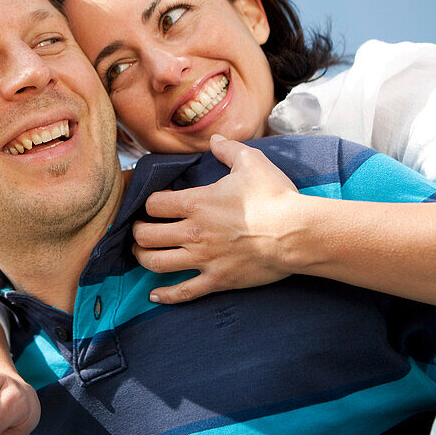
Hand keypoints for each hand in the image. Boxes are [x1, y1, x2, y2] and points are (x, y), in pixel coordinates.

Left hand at [132, 134, 307, 302]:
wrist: (298, 234)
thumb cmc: (275, 196)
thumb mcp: (252, 162)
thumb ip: (228, 148)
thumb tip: (216, 138)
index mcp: (197, 203)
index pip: (153, 204)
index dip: (147, 203)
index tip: (152, 205)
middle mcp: (194, 232)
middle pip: (146, 235)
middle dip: (137, 232)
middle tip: (140, 229)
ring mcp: (204, 259)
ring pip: (156, 263)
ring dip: (143, 258)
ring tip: (142, 253)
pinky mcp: (217, 280)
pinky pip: (183, 293)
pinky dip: (165, 296)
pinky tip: (154, 295)